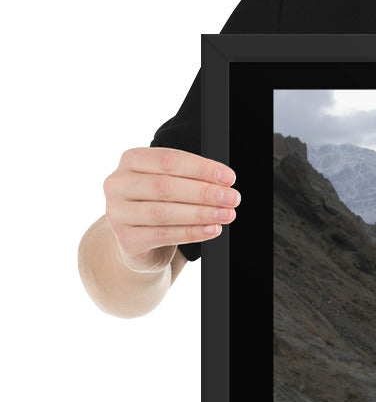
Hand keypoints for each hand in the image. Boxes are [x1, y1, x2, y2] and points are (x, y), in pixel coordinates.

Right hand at [103, 147, 240, 272]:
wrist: (138, 241)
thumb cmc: (159, 203)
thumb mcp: (171, 183)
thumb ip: (191, 178)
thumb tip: (224, 182)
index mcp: (131, 161)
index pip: (169, 160)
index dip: (201, 168)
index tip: (229, 178)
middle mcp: (118, 184)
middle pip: (166, 186)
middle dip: (204, 192)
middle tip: (232, 198)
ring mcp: (117, 213)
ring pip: (164, 212)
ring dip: (201, 213)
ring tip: (226, 214)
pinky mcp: (126, 239)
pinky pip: (164, 235)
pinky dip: (192, 232)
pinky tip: (212, 229)